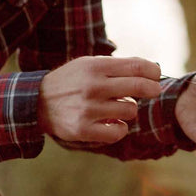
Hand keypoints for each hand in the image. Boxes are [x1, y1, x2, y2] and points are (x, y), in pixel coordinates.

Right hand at [39, 56, 161, 143]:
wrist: (37, 102)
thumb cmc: (71, 81)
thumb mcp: (89, 64)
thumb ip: (116, 66)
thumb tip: (151, 68)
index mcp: (95, 67)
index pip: (136, 66)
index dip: (153, 71)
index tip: (157, 75)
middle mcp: (93, 87)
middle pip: (139, 86)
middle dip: (152, 88)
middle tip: (154, 90)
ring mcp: (89, 109)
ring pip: (131, 110)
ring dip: (130, 109)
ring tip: (117, 106)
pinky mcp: (84, 130)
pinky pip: (118, 132)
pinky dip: (120, 128)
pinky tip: (114, 123)